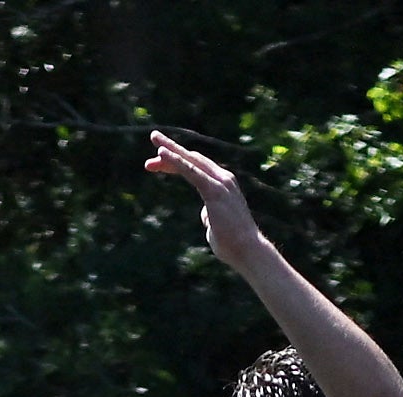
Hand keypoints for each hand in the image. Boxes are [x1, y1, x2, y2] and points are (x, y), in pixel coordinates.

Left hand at [145, 130, 262, 258]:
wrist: (248, 252)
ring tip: (154, 138)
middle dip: (171, 150)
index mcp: (224, 185)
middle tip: (153, 138)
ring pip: (191, 160)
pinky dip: (176, 161)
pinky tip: (162, 154)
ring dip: (171, 150)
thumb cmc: (233, 244)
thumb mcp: (217, 225)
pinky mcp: (214, 190)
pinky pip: (191, 171)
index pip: (198, 167)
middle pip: (193, 159)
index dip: (177, 162)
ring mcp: (220, 183)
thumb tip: (206, 215)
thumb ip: (210, 215)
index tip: (156, 164)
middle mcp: (223, 179)